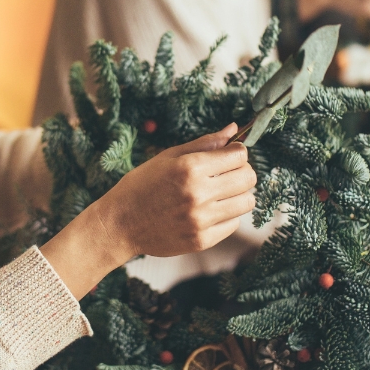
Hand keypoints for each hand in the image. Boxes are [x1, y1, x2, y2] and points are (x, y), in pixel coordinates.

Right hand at [40, 124, 256, 297]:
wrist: (120, 223)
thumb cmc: (142, 185)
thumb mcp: (169, 157)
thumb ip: (204, 143)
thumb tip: (233, 130)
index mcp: (190, 168)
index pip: (239, 155)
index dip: (237, 152)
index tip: (228, 155)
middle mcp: (199, 194)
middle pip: (248, 178)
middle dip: (241, 171)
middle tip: (226, 173)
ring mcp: (202, 220)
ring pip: (247, 202)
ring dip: (237, 194)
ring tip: (218, 193)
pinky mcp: (202, 240)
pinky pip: (234, 224)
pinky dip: (227, 215)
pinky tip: (208, 210)